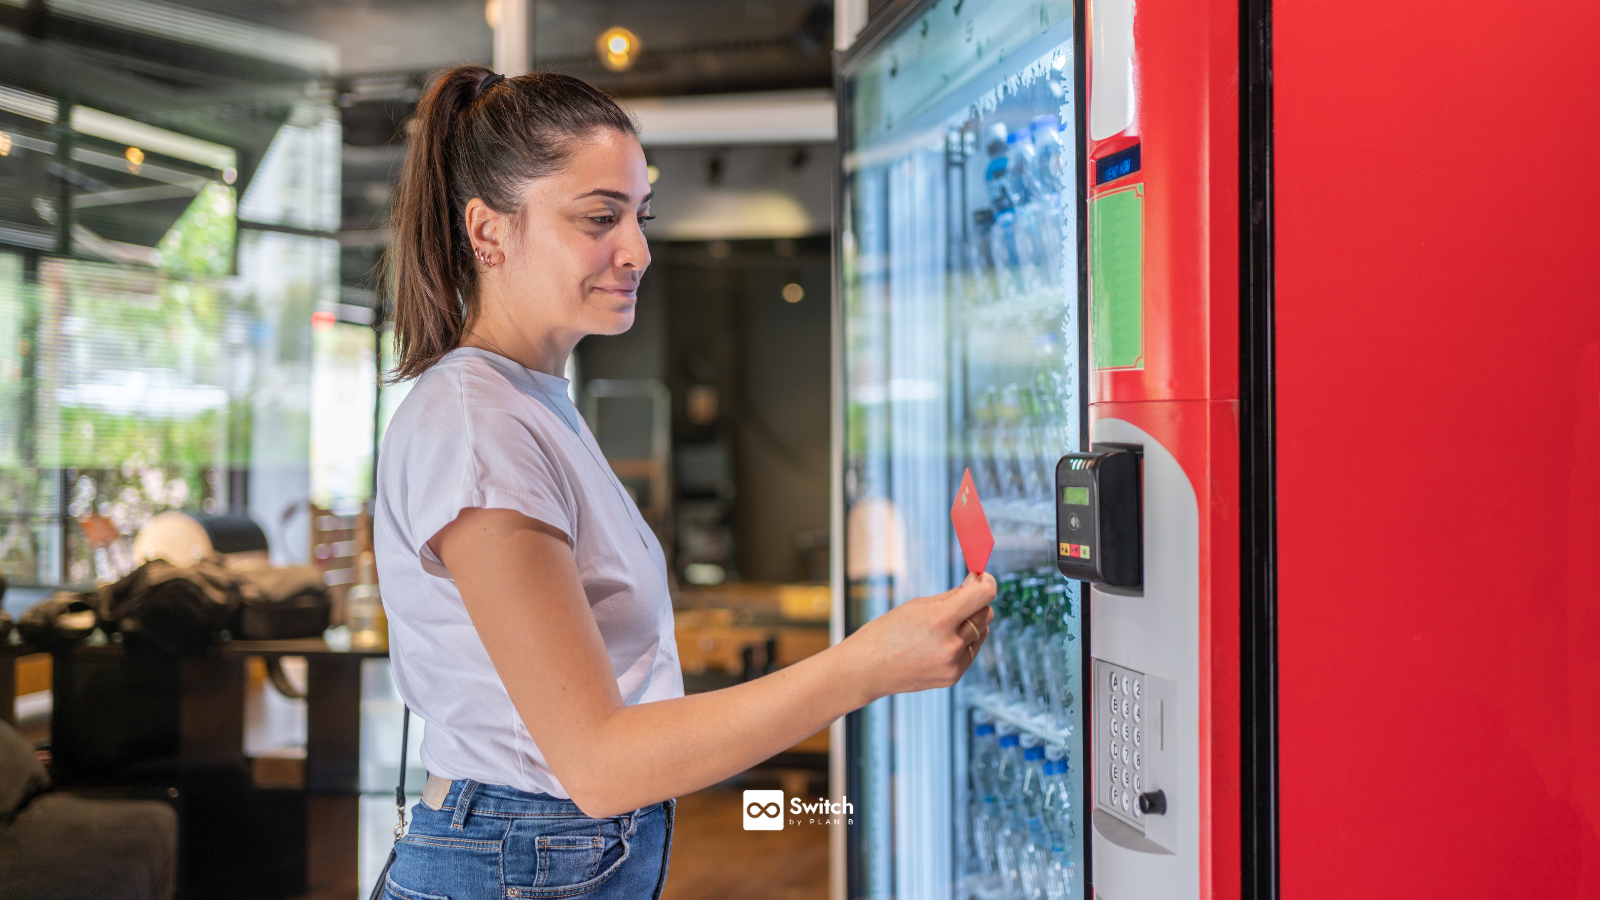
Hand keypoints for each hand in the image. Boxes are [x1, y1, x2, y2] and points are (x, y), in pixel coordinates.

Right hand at [842, 572, 996, 700]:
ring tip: (944, 624)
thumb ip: (953, 595)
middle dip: (977, 602)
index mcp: (939, 620)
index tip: (982, 578)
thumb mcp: (917, 606)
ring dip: (971, 623)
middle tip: (960, 597)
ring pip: (983, 632)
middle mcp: (951, 644)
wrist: (866, 669)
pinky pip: (972, 651)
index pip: (984, 595)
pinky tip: (942, 641)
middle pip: (986, 613)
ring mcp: (953, 664)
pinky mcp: (953, 677)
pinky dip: (964, 642)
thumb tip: (980, 583)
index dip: (987, 582)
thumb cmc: (887, 632)